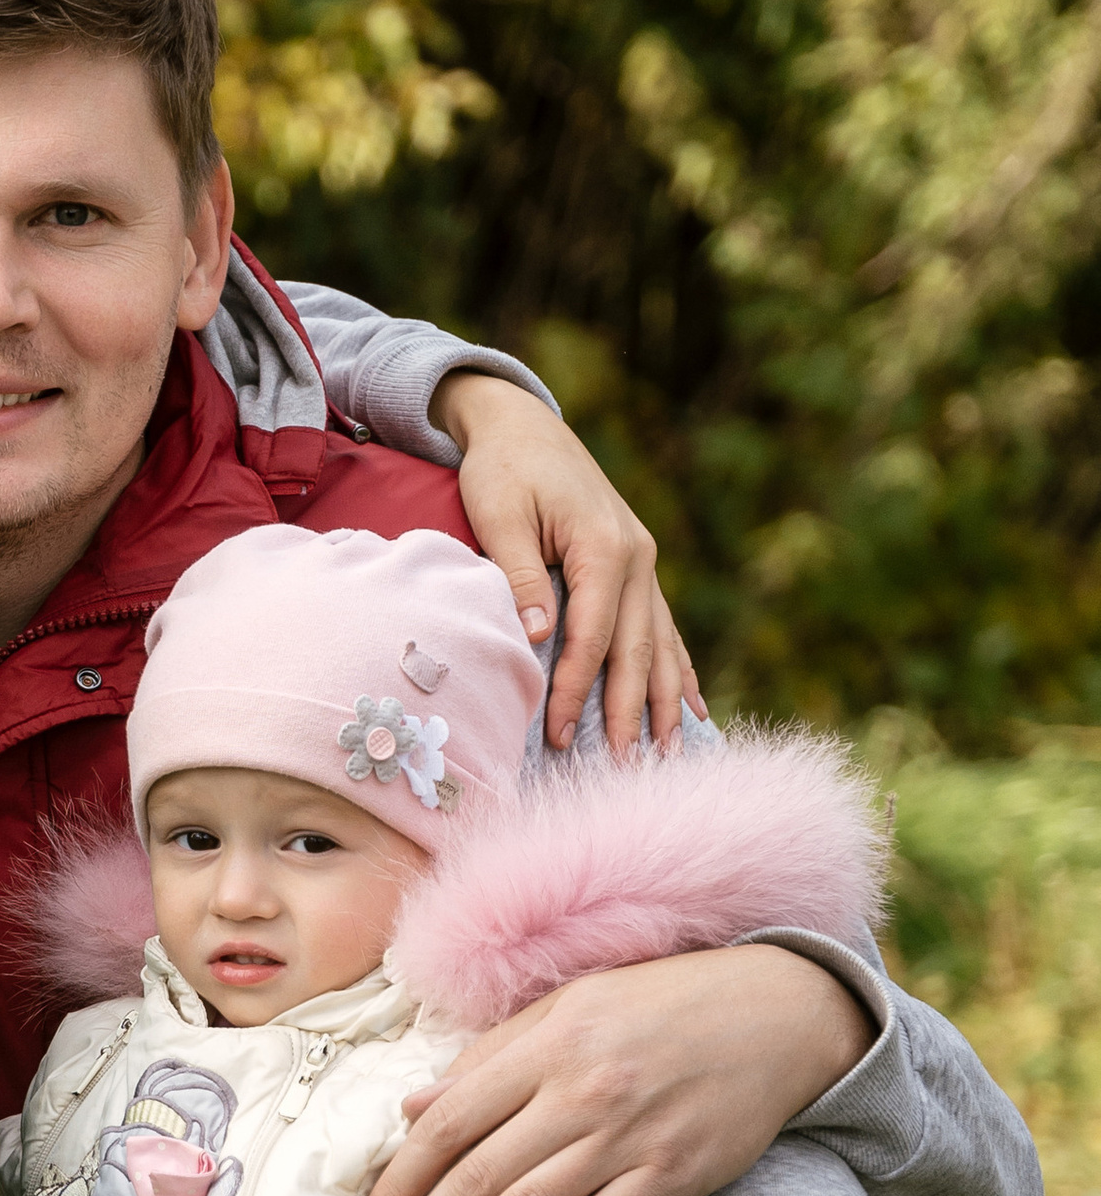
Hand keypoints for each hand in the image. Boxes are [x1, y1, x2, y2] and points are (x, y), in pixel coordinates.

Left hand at [362, 944, 872, 1195]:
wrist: (777, 1015)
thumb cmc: (664, 1004)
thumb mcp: (572, 1004)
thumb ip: (490, 1056)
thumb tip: (413, 1107)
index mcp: (547, 1046)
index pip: (449, 1122)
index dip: (401, 1178)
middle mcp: (581, 1093)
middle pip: (476, 1177)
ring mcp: (626, 1139)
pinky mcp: (669, 1177)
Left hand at [432, 372, 702, 756]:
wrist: (522, 425)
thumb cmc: (503, 469)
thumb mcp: (500, 517)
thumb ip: (520, 578)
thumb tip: (538, 639)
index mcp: (604, 546)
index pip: (592, 637)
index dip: (576, 691)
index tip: (557, 737)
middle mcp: (637, 557)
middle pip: (637, 650)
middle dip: (630, 713)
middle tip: (625, 770)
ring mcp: (644, 563)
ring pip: (661, 644)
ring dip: (664, 702)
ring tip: (668, 755)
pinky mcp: (638, 566)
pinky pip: (664, 628)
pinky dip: (678, 670)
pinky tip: (694, 709)